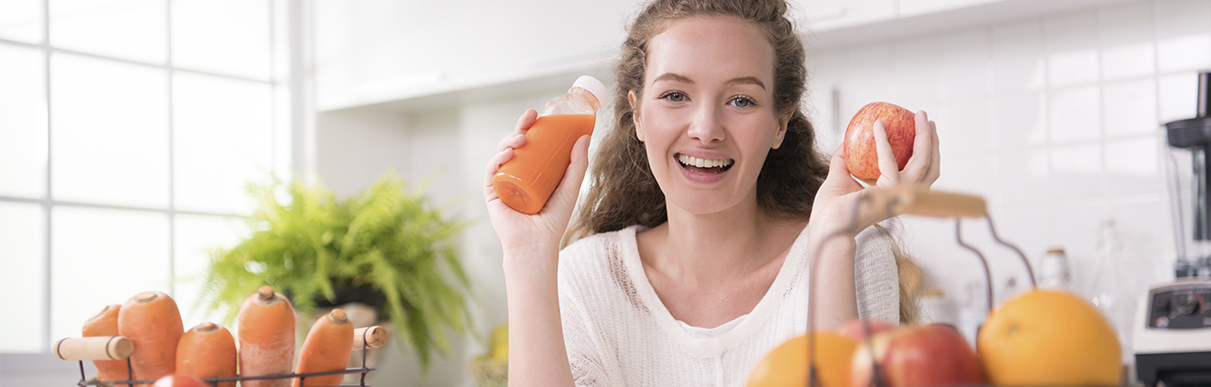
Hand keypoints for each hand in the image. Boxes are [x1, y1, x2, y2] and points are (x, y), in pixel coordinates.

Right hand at [484, 109, 591, 253]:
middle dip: (521, 126)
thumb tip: (584, 137)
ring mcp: (503, 181)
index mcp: (534, 171)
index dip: (536, 126)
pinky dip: (498, 158)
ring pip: (503, 152)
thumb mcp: (570, 188)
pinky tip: (508, 153)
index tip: (544, 112)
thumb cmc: (554, 220)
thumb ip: (578, 164)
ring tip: (522, 139)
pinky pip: (492, 169)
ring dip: (510, 139)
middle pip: (517, 143)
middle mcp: (518, 173)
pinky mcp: (492, 191)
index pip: (534, 143)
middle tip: (531, 116)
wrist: (536, 243)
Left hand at [811, 110, 939, 234]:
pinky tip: (877, 125)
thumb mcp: (839, 176)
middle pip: (930, 168)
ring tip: (919, 116)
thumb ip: (844, 159)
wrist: (825, 224)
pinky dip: (883, 140)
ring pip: (923, 163)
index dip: (925, 151)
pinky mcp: (887, 192)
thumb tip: (846, 140)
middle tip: (925, 119)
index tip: (923, 129)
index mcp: (896, 195)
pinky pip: (888, 160)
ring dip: (924, 137)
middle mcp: (903, 197)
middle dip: (932, 141)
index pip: (921, 173)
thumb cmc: (830, 208)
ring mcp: (898, 195)